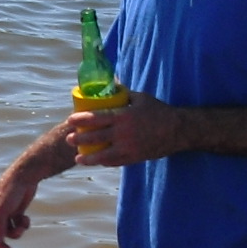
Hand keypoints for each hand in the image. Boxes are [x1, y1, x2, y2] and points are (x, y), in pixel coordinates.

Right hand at [0, 166, 42, 247]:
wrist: (25, 176)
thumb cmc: (9, 190)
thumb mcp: (2, 210)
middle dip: (3, 242)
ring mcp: (4, 213)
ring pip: (8, 232)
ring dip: (15, 232)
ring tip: (22, 226)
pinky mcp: (15, 212)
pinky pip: (17, 226)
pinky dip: (22, 225)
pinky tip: (26, 219)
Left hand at [64, 92, 179, 167]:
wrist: (178, 130)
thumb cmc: (158, 111)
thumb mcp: (140, 98)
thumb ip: (123, 93)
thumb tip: (111, 84)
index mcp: (123, 116)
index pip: (96, 118)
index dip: (81, 119)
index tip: (71, 120)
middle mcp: (123, 133)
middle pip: (95, 138)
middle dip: (79, 139)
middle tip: (69, 138)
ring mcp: (128, 148)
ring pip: (103, 156)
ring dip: (88, 158)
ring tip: (77, 158)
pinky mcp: (134, 158)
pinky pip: (115, 162)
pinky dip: (104, 162)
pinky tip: (96, 162)